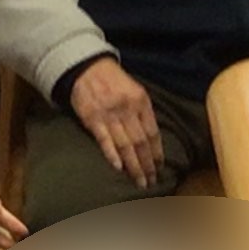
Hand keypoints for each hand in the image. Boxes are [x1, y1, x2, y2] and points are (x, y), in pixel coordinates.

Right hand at [66, 57, 163, 186]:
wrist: (88, 68)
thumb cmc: (114, 82)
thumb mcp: (135, 91)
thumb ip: (143, 113)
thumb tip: (152, 140)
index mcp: (141, 102)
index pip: (153, 132)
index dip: (157, 152)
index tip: (160, 167)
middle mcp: (127, 109)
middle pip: (141, 142)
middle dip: (147, 164)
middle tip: (152, 181)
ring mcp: (109, 114)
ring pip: (125, 145)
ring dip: (134, 166)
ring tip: (139, 181)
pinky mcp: (92, 118)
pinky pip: (104, 140)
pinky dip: (112, 155)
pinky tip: (119, 168)